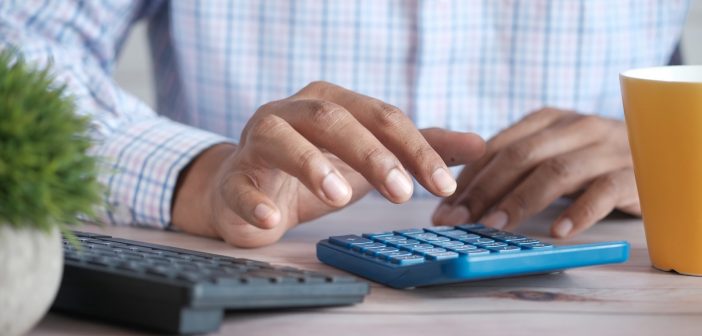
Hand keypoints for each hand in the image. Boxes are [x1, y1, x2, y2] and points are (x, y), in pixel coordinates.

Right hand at [173, 81, 485, 246]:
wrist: (249, 188)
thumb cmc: (315, 168)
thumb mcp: (371, 157)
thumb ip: (419, 149)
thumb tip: (480, 145)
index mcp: (333, 102)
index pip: (381, 116)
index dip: (415, 148)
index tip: (443, 184)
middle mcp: (294, 111)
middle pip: (334, 119)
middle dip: (371, 154)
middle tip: (402, 193)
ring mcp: (258, 141)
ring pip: (282, 139)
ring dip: (312, 165)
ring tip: (340, 196)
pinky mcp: (234, 177)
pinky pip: (240, 186)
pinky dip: (255, 202)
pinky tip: (273, 220)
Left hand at [432, 108, 639, 237]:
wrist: (660, 153)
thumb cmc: (590, 160)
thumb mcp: (551, 152)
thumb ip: (513, 166)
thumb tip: (458, 196)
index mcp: (547, 120)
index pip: (498, 146)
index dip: (468, 178)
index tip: (444, 208)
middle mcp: (575, 127)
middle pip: (521, 156)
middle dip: (483, 189)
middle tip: (458, 220)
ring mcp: (605, 148)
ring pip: (556, 170)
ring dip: (521, 200)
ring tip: (495, 226)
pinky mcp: (632, 173)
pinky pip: (603, 192)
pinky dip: (579, 212)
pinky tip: (558, 233)